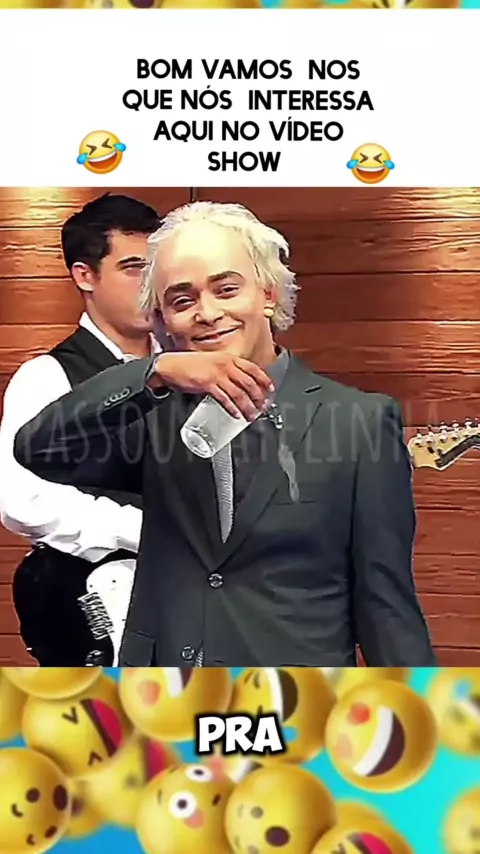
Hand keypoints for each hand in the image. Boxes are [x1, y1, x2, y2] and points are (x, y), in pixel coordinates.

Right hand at [151, 352, 273, 419]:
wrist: (170, 365)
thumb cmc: (190, 364)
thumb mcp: (213, 361)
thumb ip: (226, 369)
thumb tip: (238, 382)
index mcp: (228, 358)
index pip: (252, 368)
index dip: (264, 380)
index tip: (270, 389)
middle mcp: (225, 364)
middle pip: (248, 382)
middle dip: (258, 397)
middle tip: (262, 407)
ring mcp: (217, 374)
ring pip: (238, 392)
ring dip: (247, 406)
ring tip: (251, 415)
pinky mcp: (207, 384)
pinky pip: (224, 398)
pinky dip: (232, 408)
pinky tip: (236, 414)